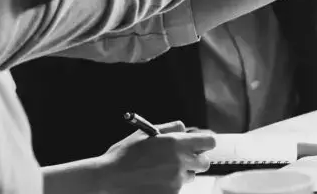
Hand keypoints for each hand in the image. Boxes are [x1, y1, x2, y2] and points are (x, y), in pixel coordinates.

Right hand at [97, 121, 215, 193]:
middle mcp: (180, 162)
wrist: (107, 179)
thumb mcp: (146, 133)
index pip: (209, 142)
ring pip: (190, 177)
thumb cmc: (124, 155)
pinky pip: (177, 188)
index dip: (205, 143)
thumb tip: (185, 129)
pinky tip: (153, 182)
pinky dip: (169, 186)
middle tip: (181, 160)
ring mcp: (176, 181)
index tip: (199, 145)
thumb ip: (171, 128)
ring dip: (181, 174)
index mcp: (176, 143)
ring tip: (159, 171)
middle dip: (195, 160)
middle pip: (204, 162)